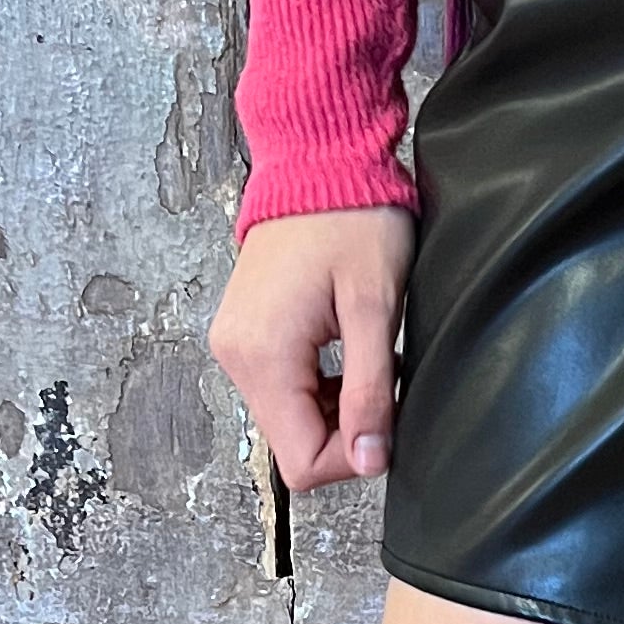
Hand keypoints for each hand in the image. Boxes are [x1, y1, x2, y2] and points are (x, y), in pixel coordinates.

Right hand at [208, 201, 417, 493]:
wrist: (318, 161)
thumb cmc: (352, 219)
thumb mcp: (375, 309)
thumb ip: (369, 392)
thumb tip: (368, 460)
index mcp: (263, 355)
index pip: (301, 462)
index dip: (353, 458)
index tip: (388, 418)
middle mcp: (235, 356)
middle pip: (292, 446)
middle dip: (346, 432)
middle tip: (383, 382)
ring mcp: (235, 345)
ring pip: (289, 421)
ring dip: (336, 409)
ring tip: (367, 359)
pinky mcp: (245, 334)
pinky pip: (283, 391)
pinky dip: (320, 388)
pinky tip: (345, 353)